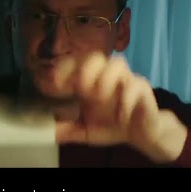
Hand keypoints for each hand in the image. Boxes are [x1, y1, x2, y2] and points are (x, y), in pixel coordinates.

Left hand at [53, 52, 188, 163]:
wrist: (142, 134)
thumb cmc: (113, 126)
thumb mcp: (86, 131)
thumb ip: (67, 130)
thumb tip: (47, 133)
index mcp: (91, 82)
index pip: (76, 64)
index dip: (64, 68)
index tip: (54, 83)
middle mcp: (107, 77)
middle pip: (96, 57)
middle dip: (85, 68)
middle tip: (80, 87)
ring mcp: (126, 81)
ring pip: (118, 63)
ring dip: (106, 78)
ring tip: (99, 96)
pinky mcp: (143, 91)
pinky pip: (137, 86)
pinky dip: (127, 100)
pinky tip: (120, 116)